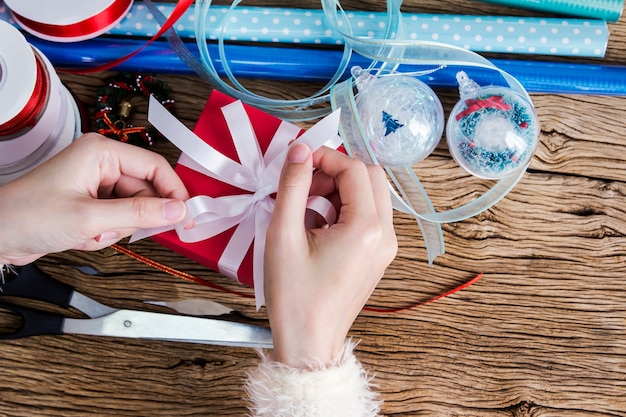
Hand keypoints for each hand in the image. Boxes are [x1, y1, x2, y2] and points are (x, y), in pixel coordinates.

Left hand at [0, 133, 188, 264]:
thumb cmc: (30, 215)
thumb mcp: (91, 217)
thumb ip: (139, 213)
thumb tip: (177, 210)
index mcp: (101, 152)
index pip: (155, 167)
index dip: (173, 192)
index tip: (186, 215)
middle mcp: (101, 164)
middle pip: (145, 191)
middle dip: (133, 217)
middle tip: (120, 231)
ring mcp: (95, 184)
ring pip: (132, 209)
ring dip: (115, 229)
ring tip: (89, 233)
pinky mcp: (91, 202)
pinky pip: (117, 219)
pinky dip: (105, 234)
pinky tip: (82, 236)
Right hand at [264, 143, 396, 367]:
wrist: (308, 343)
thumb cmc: (294, 296)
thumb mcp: (284, 235)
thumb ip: (292, 185)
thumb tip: (299, 149)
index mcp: (366, 228)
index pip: (354, 169)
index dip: (324, 157)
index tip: (297, 161)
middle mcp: (385, 235)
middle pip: (370, 177)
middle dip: (335, 172)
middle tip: (302, 184)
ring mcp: (385, 248)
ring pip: (370, 196)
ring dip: (339, 190)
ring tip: (304, 207)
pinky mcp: (377, 257)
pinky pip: (368, 217)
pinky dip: (344, 209)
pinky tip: (315, 226)